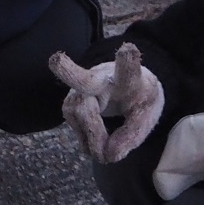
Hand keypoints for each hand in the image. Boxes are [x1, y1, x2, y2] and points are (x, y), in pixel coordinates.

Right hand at [48, 42, 164, 161]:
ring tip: (102, 154)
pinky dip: (86, 139)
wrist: (127, 88)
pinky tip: (95, 143)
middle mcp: (102, 78)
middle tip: (56, 60)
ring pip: (78, 112)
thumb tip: (108, 156)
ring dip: (90, 136)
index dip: (128, 62)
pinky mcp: (70, 102)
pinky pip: (74, 124)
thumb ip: (132, 136)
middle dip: (69, 71)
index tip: (128, 48)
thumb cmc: (139, 99)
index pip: (128, 71)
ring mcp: (81, 89)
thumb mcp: (147, 116)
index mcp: (129, 80)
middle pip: (84, 80)